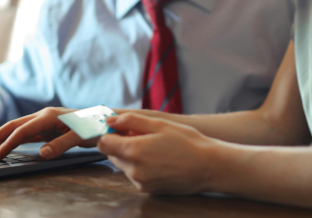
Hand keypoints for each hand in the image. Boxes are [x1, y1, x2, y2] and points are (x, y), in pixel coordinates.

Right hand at [0, 107, 97, 159]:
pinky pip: (27, 133)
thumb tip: (41, 154)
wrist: (105, 120)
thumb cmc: (94, 126)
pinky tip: (7, 145)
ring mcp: (45, 121)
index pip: (22, 131)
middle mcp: (44, 116)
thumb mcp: (80, 136)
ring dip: (2, 137)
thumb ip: (61, 144)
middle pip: (14, 125)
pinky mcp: (48, 127)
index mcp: (49, 116)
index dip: (8, 144)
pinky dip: (14, 139)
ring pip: (18, 128)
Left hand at [97, 113, 217, 194]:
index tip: (121, 127)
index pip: (103, 143)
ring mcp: (140, 183)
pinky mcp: (147, 190)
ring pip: (123, 165)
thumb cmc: (187, 142)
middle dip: (121, 143)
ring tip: (154, 147)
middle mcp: (133, 170)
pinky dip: (140, 165)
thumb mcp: (159, 124)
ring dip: (131, 155)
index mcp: (133, 151)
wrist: (208, 167)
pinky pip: (134, 175)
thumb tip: (110, 120)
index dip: (110, 132)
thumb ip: (130, 121)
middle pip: (112, 154)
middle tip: (142, 134)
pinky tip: (158, 159)